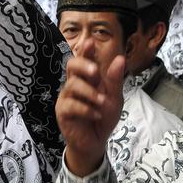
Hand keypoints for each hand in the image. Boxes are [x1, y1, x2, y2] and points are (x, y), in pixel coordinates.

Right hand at [55, 44, 125, 176]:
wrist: (95, 142)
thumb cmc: (103, 117)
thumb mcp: (114, 99)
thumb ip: (115, 80)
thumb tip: (120, 58)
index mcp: (87, 79)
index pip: (84, 60)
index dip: (86, 50)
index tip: (90, 41)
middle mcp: (74, 85)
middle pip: (71, 66)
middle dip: (83, 65)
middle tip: (96, 71)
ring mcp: (66, 98)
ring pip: (72, 85)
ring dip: (90, 93)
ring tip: (102, 103)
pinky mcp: (62, 112)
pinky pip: (70, 105)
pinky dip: (86, 109)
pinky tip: (96, 115)